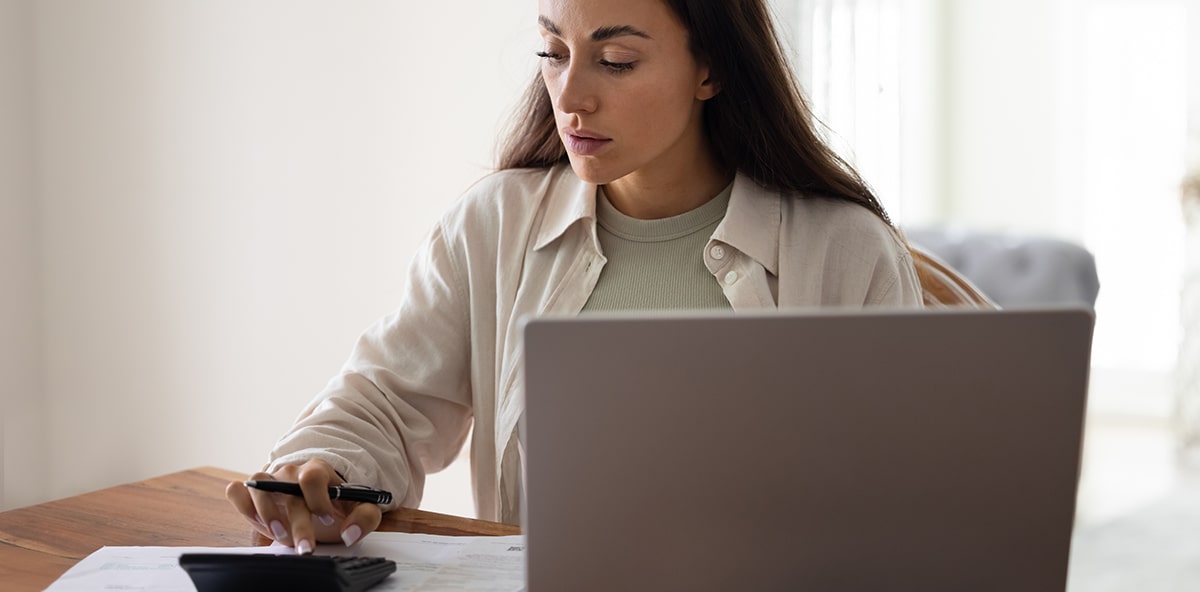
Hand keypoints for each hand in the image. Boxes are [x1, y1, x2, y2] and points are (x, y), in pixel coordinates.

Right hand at [225, 459, 381, 553]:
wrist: (318, 501)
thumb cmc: (335, 504)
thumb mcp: (359, 509)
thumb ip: (364, 518)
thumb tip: (350, 533)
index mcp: (318, 471)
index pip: (313, 476)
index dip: (319, 499)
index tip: (327, 519)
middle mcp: (291, 473)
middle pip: (288, 489)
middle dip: (297, 522)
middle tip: (306, 548)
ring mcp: (270, 481)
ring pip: (258, 483)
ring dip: (265, 510)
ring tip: (279, 534)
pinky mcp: (252, 493)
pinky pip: (237, 490)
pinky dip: (241, 503)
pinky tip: (256, 520)